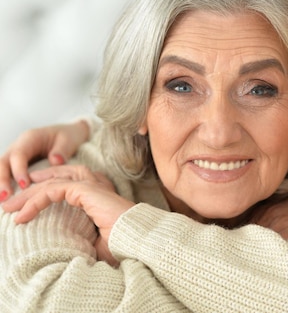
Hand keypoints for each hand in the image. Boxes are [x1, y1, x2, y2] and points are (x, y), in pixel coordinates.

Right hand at [0, 120, 89, 199]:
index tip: (25, 185)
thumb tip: (55, 161)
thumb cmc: (68, 137)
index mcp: (30, 138)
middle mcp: (18, 146)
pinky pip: (6, 174)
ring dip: (0, 184)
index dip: (19, 170)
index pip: (18, 154)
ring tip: (2, 201)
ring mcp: (15, 156)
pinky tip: (5, 199)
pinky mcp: (16, 165)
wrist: (67, 135)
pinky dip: (4, 184)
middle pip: (3, 162)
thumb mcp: (69, 140)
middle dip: (2, 180)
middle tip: (5, 197)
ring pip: (1, 169)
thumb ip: (62, 150)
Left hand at [1, 165, 132, 263]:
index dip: (46, 191)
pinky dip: (36, 200)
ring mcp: (93, 185)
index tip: (26, 206)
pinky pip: (54, 189)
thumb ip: (80, 237)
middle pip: (59, 178)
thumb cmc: (123, 243)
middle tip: (11, 202)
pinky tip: (23, 215)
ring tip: (10, 206)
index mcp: (99, 196)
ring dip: (29, 193)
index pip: (69, 184)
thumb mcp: (94, 242)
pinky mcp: (87, 189)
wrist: (136, 239)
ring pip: (53, 181)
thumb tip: (66, 247)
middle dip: (32, 188)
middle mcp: (96, 186)